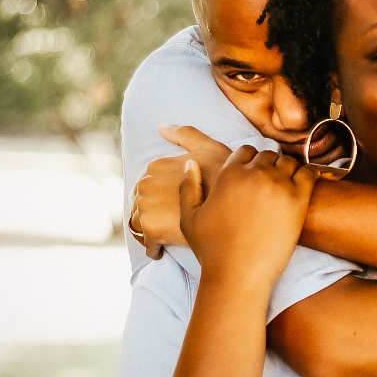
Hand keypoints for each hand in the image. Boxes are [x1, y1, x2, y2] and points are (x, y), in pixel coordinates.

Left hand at [129, 125, 231, 257]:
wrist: (236, 206)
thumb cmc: (226, 175)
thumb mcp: (209, 147)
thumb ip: (185, 134)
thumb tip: (160, 127)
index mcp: (156, 165)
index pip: (148, 185)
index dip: (161, 196)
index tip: (173, 205)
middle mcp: (145, 184)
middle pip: (141, 204)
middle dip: (153, 213)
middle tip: (171, 223)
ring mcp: (146, 207)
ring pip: (140, 224)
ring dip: (149, 231)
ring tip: (166, 238)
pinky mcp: (152, 230)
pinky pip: (148, 244)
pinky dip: (154, 248)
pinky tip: (165, 250)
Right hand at [179, 145, 317, 289]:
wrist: (237, 274)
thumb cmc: (212, 250)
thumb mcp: (189, 217)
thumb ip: (188, 187)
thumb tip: (191, 163)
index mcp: (229, 173)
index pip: (246, 151)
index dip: (250, 162)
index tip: (253, 176)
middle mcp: (255, 174)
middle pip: (269, 155)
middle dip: (269, 166)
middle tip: (270, 185)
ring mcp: (278, 185)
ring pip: (289, 162)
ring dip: (288, 170)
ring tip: (286, 187)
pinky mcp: (298, 199)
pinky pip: (309, 173)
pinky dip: (308, 175)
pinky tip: (305, 187)